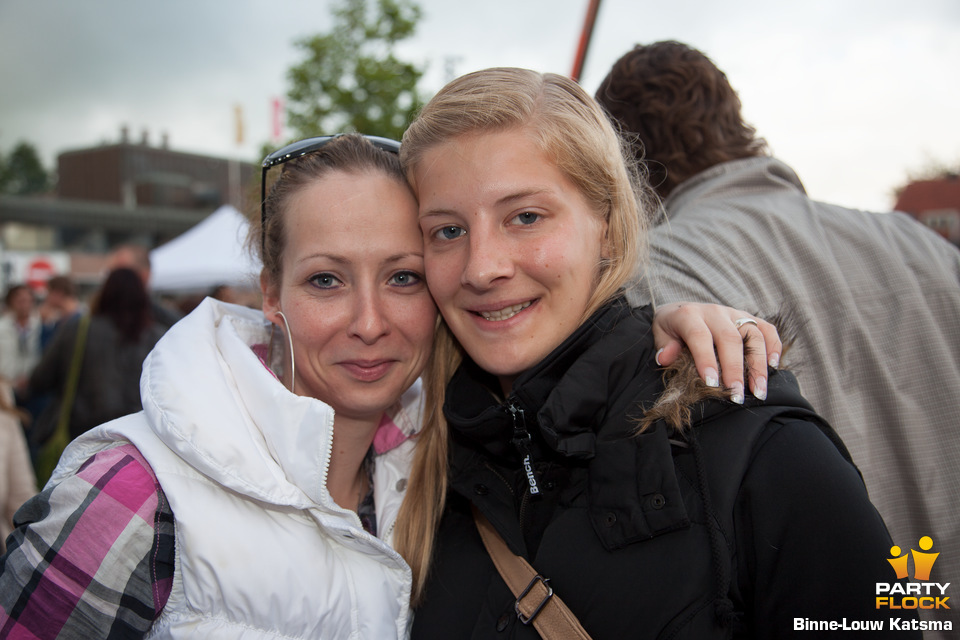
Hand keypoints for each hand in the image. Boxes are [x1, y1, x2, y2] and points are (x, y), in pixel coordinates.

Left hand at [651, 302, 781, 402]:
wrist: (680, 310)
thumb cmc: (671, 329)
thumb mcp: (659, 335)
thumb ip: (664, 346)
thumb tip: (666, 358)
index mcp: (689, 315)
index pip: (699, 336)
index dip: (706, 359)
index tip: (712, 383)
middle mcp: (714, 312)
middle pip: (729, 338)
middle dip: (735, 369)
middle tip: (736, 395)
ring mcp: (734, 314)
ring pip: (753, 334)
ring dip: (758, 364)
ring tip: (759, 390)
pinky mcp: (748, 318)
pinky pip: (767, 329)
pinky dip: (774, 346)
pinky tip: (774, 366)